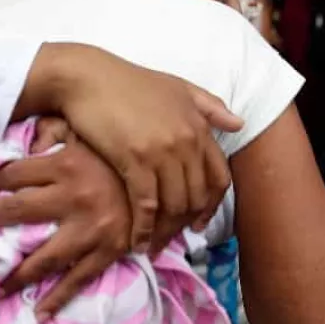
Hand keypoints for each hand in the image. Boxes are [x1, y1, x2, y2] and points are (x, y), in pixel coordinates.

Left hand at [0, 131, 129, 320]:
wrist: (170, 174)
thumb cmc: (125, 151)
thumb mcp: (91, 131)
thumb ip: (57, 130)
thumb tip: (29, 138)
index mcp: (67, 165)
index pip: (15, 173)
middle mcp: (73, 197)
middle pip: (16, 209)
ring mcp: (89, 229)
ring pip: (43, 256)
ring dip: (15, 272)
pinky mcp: (108, 250)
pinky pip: (77, 279)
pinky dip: (58, 297)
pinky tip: (39, 311)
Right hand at [27, 44, 242, 252]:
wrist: (86, 77)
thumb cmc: (128, 81)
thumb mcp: (176, 86)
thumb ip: (209, 106)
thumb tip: (238, 123)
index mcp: (199, 126)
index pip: (219, 177)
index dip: (211, 206)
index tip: (199, 224)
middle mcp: (187, 140)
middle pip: (196, 197)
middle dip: (184, 224)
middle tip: (168, 240)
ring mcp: (162, 150)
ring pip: (174, 206)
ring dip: (164, 232)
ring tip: (152, 246)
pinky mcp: (134, 159)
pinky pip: (147, 206)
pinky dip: (144, 229)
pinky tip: (136, 241)